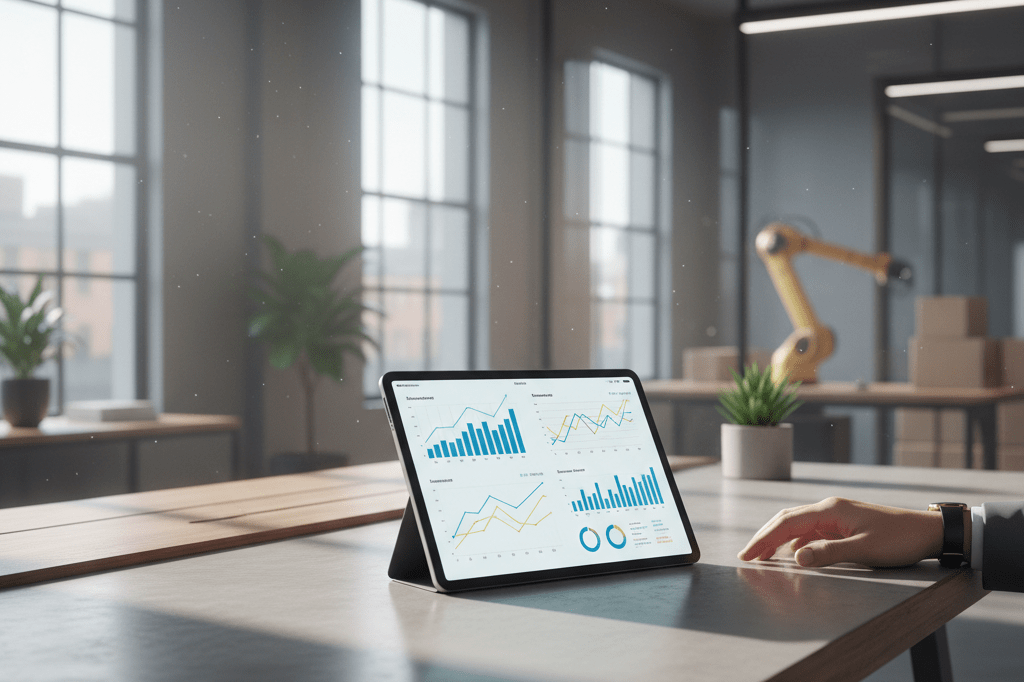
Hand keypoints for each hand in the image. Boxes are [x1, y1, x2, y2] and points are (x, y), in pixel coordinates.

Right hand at [738, 497, 944, 567]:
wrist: (927, 532)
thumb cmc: (899, 540)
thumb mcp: (864, 550)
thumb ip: (828, 553)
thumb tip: (795, 558)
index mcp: (830, 510)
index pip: (786, 523)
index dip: (764, 539)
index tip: (747, 555)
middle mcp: (829, 509)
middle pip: (787, 520)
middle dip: (764, 537)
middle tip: (747, 556)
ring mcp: (836, 516)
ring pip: (797, 525)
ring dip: (778, 540)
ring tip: (763, 557)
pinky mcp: (843, 524)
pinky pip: (811, 531)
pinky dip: (795, 542)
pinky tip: (793, 554)